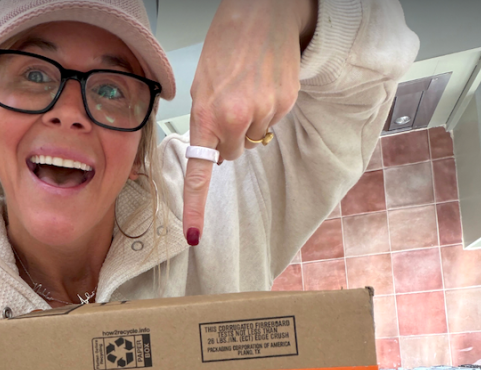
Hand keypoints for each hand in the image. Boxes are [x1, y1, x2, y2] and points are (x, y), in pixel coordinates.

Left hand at [182, 0, 316, 245]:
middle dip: (229, 137)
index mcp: (208, 114)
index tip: (193, 235)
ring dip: (250, 121)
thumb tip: (218, 154)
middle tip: (229, 104)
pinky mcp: (286, 103)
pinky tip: (264, 84)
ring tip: (248, 87)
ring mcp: (265, 111)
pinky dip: (269, 109)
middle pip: (232, 154)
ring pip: (254, 139)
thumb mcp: (202, 84)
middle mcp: (237, 118)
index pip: (201, 172)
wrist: (263, 13)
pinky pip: (273, 121)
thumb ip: (206, 122)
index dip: (196, 206)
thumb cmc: (227, 45)